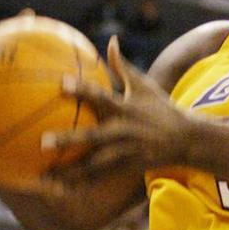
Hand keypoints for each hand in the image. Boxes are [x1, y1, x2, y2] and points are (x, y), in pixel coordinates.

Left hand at [41, 36, 193, 188]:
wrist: (186, 139)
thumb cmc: (161, 108)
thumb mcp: (145, 86)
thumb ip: (123, 65)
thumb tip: (110, 40)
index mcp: (125, 108)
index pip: (101, 97)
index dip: (82, 89)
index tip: (61, 83)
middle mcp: (124, 131)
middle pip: (93, 136)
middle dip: (69, 139)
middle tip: (43, 141)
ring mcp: (126, 151)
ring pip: (94, 163)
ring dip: (70, 171)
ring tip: (44, 177)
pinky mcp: (128, 166)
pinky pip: (101, 177)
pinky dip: (81, 183)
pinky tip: (60, 189)